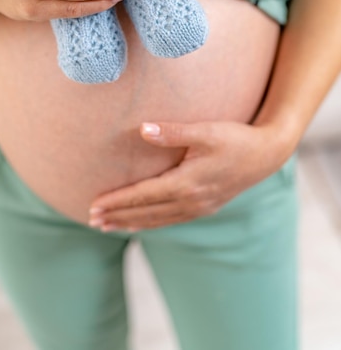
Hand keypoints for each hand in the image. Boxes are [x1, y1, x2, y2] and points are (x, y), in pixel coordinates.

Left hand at [89, 120, 289, 230]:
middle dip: (117, 216)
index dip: (117, 201)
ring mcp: (199, 207)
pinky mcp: (205, 207)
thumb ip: (172, 131)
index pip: (143, 196)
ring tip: (108, 227)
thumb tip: (143, 129)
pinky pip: (170, 220)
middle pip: (146, 212)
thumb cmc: (235, 138)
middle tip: (91, 221)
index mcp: (187, 183)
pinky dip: (151, 223)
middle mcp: (191, 201)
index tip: (94, 206)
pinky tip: (140, 223)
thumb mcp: (205, 130)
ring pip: (157, 220)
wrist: (266, 154)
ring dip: (131, 223)